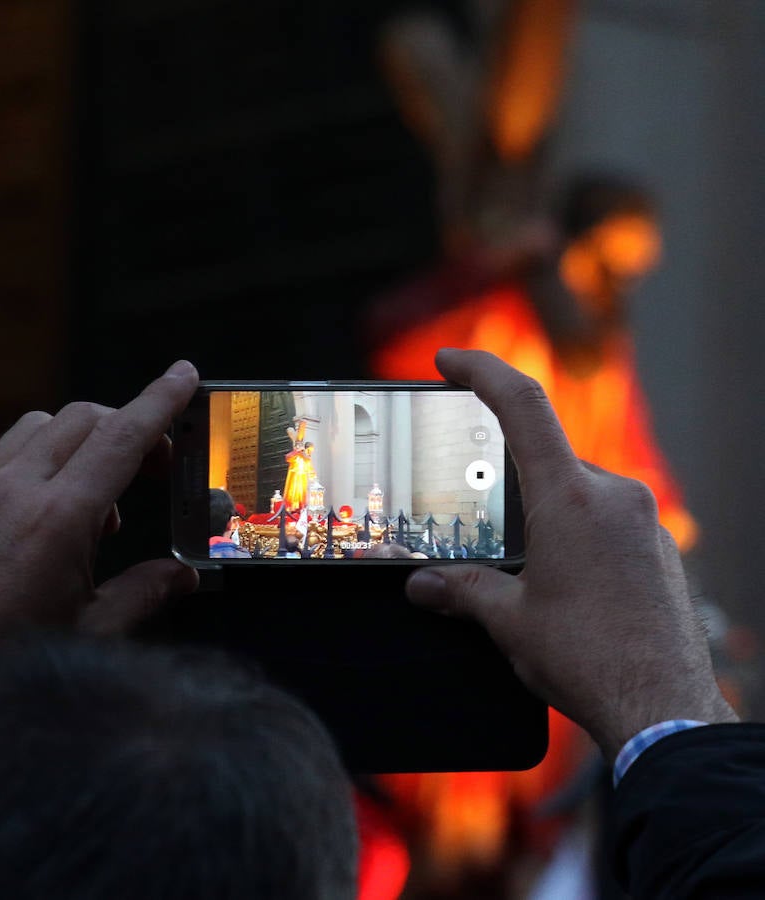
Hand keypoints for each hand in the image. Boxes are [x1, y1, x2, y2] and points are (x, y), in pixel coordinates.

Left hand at [0, 360, 200, 697]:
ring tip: (98, 498)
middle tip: (159, 467)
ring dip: (80, 442)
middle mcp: (13, 492)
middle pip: (84, 419)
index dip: (160, 401)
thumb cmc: (1, 663)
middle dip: (130, 426)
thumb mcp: (92, 632)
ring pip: (39, 428)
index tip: (185, 376)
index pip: (122, 438)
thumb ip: (146, 593)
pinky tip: (42, 503)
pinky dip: (33, 459)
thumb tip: (185, 576)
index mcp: (58, 520)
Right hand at [406, 348, 737, 761]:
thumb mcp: (510, 620)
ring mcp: (643, 519)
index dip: (481, 370)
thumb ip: (462, 590)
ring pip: (579, 490)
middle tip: (484, 521)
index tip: (449, 360)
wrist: (663, 709)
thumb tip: (422, 585)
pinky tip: (566, 583)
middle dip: (510, 480)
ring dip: (546, 513)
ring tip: (528, 569)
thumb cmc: (588, 659)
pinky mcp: (658, 546)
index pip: (522, 405)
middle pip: (548, 455)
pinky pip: (608, 519)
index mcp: (569, 498)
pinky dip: (578, 533)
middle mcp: (612, 495)